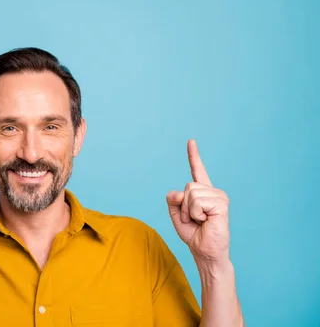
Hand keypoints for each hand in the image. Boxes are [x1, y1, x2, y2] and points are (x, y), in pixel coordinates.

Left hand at [166, 139, 229, 263]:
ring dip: (188, 211)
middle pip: (187, 187)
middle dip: (182, 206)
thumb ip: (173, 200)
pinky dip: (195, 214)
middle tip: (193, 219)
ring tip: (199, 221)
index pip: (197, 170)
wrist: (205, 252)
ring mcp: (219, 197)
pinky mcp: (222, 204)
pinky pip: (197, 202)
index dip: (194, 156)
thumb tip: (178, 192)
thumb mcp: (176, 215)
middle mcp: (213, 191)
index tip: (191, 141)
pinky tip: (206, 221)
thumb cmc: (194, 235)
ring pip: (191, 194)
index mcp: (203, 192)